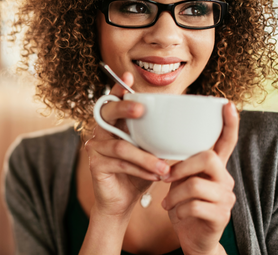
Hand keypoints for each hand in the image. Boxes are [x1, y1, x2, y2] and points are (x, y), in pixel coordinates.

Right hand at [84, 72, 170, 216]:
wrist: (122, 201)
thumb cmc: (138, 172)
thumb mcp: (149, 151)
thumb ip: (154, 135)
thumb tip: (182, 121)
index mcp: (114, 123)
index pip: (114, 100)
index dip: (118, 88)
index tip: (127, 77)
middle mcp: (101, 131)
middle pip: (107, 112)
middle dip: (124, 107)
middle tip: (141, 109)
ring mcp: (95, 147)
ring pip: (121, 146)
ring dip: (145, 157)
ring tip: (164, 168)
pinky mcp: (95, 164)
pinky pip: (120, 164)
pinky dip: (141, 170)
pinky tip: (155, 176)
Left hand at [161, 102, 238, 254]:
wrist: (191, 238)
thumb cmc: (184, 205)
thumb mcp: (180, 181)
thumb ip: (179, 163)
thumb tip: (159, 142)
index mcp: (214, 169)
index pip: (226, 141)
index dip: (228, 123)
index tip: (226, 104)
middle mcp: (225, 180)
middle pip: (208, 158)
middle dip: (181, 167)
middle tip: (165, 177)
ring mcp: (225, 198)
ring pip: (196, 185)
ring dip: (174, 194)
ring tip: (167, 202)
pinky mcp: (220, 216)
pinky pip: (194, 206)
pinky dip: (178, 210)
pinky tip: (175, 213)